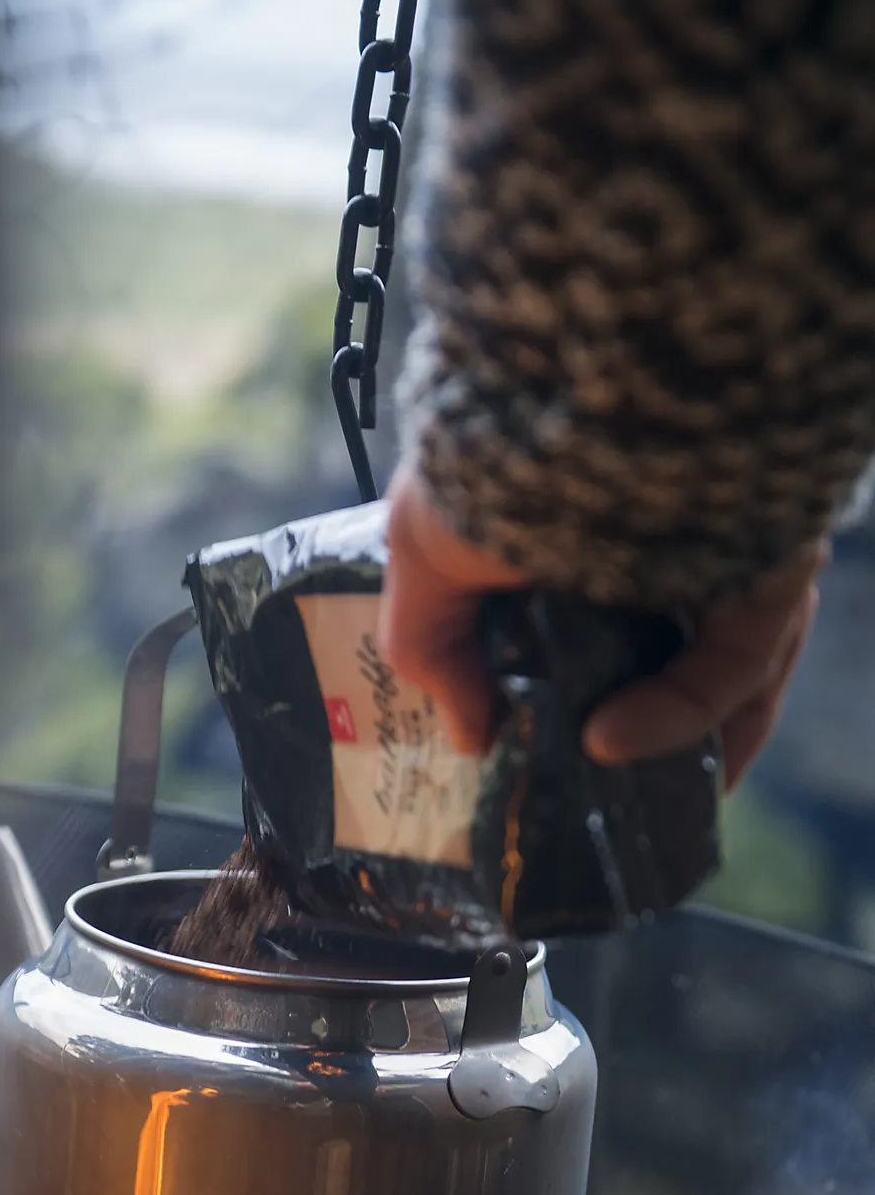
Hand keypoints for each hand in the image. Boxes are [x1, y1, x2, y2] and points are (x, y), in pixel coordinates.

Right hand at [380, 470, 823, 788]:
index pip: (578, 611)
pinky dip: (676, 713)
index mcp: (579, 515)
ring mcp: (724, 557)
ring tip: (604, 795)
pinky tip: (613, 742)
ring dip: (662, 749)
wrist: (590, 398)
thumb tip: (470, 738)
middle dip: (620, 728)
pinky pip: (733, 665)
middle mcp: (661, 534)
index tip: (513, 741)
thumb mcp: (423, 551)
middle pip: (655, 654)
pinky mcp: (771, 576)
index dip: (547, 683)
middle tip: (574, 790)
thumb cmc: (492, 457)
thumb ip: (430, 648)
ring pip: (710, 676)